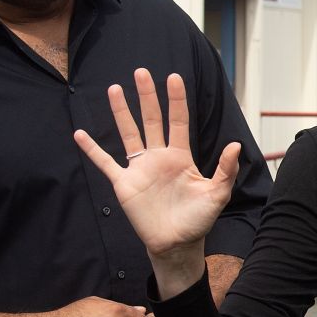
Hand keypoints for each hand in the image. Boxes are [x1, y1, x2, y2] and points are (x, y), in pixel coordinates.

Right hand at [74, 68, 241, 280]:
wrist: (177, 244)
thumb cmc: (198, 220)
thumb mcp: (217, 194)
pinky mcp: (124, 184)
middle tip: (141, 72)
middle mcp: (159, 157)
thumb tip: (236, 146)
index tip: (174, 77)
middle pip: (151, 119)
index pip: (178, 121)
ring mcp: (140, 168)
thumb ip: (225, 170)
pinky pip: (105, 163)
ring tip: (115, 89)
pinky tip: (80, 134)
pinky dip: (92, 149)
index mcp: (181, 156)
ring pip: (129, 133)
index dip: (176, 100)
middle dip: (147, 96)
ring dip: (121, 112)